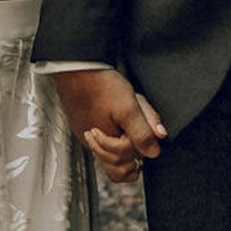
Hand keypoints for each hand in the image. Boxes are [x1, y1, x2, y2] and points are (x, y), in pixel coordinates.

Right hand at [54, 68, 166, 183]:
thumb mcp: (129, 107)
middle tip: (138, 132)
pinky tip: (116, 118)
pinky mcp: (82, 123)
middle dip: (130, 149)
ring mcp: (86, 134)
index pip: (126, 164)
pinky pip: (100, 140)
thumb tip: (153, 152)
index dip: (139, 150)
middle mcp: (92, 144)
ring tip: (127, 125)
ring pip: (108, 153)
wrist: (77, 66)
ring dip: (122, 142)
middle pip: (115, 164)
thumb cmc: (100, 84)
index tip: (146, 136)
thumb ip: (143, 132)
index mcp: (104, 143)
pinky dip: (112, 133)